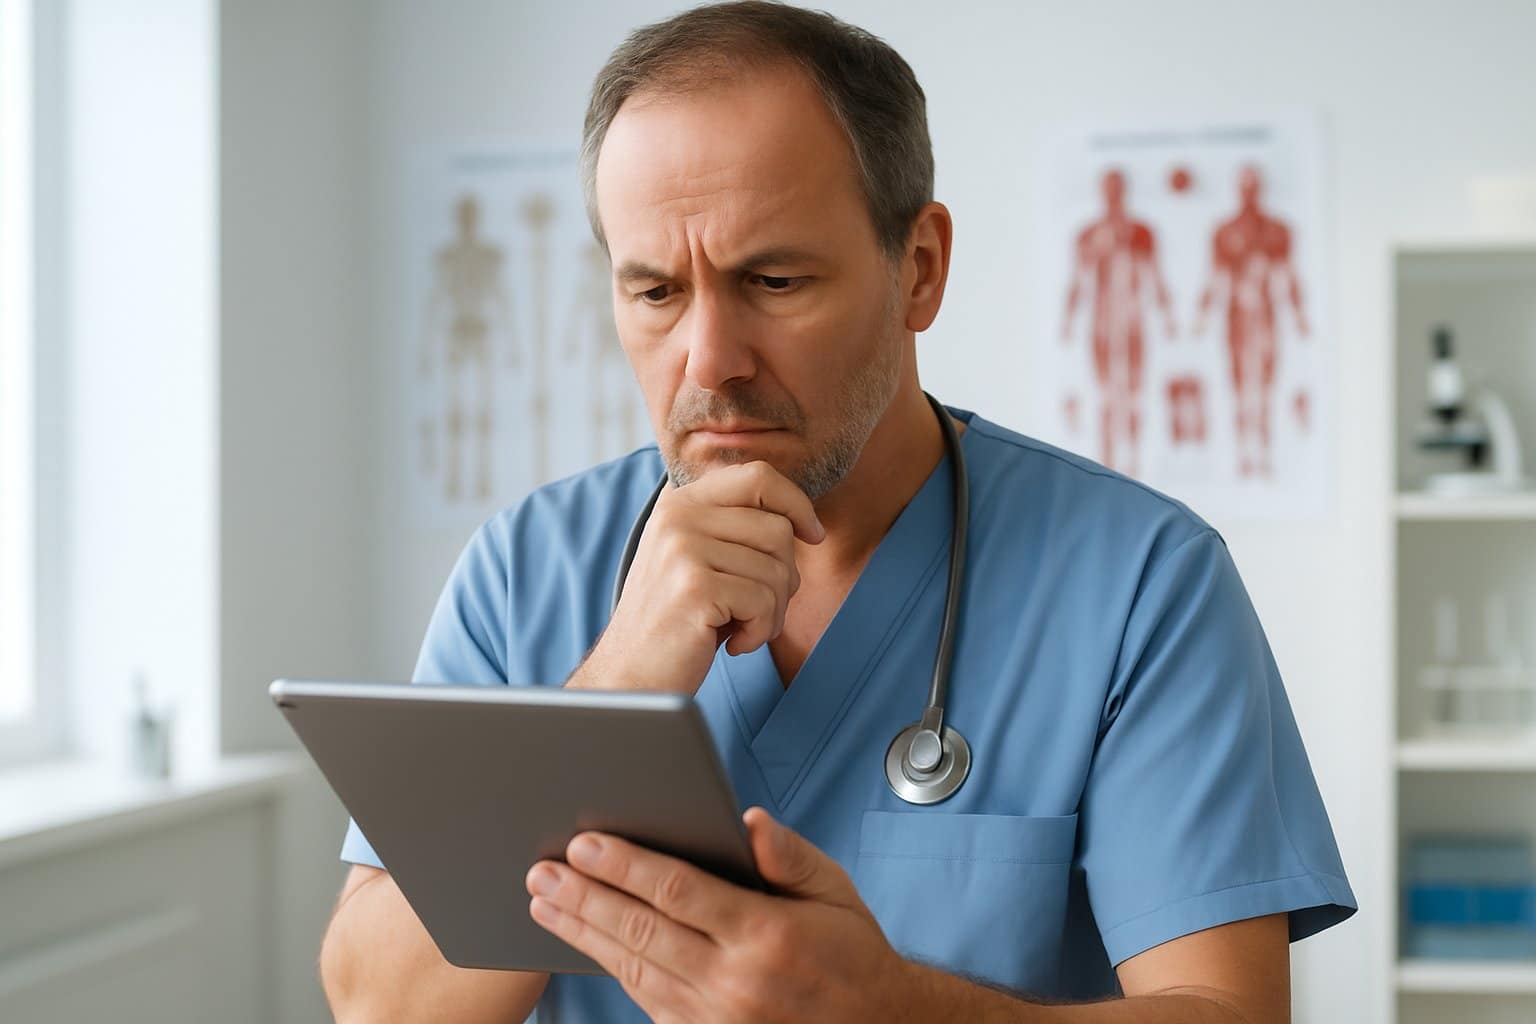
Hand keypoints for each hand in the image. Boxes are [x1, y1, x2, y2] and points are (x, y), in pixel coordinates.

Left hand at [525, 808, 913, 1022]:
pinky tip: (586, 943)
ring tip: (544, 902)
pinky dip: (611, 969)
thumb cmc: (851, 952)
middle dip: (584, 897)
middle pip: (640, 931)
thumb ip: (788, 855)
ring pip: (632, 969)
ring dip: (583, 934)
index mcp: (766, 934)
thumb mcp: (835, 891)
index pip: (678, 891)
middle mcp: (735, 981)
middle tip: (541, 870)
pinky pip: (646, 1000)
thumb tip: (747, 820)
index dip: (625, 865)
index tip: (584, 842)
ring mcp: (716, 1019)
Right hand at [580, 461, 824, 694]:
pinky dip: (759, 633)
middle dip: (786, 578)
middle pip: (778, 528)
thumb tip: (806, 522)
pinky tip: (732, 644)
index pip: (759, 476)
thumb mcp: (702, 560)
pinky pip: (764, 602)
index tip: (813, 536)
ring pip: (778, 569)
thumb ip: (738, 530)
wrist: (632, 678)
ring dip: (773, 612)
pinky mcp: (693, 586)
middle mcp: (678, 516)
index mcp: (681, 502)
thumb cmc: (679, 622)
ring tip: (741, 628)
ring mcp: (683, 548)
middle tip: (757, 610)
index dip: (797, 504)